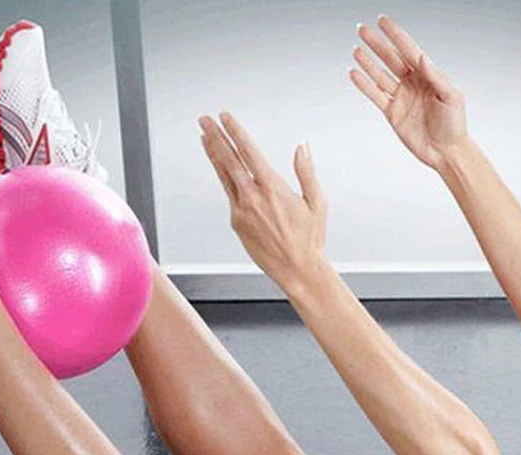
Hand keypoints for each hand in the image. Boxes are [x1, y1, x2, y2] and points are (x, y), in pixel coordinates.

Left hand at [198, 111, 327, 292]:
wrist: (298, 271)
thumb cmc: (309, 239)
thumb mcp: (316, 203)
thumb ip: (307, 172)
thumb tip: (302, 146)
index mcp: (273, 188)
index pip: (248, 152)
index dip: (235, 131)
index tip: (226, 117)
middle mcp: (254, 197)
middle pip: (229, 159)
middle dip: (215, 136)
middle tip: (204, 119)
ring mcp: (242, 211)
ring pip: (224, 175)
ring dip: (213, 153)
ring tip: (204, 136)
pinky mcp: (237, 223)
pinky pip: (228, 194)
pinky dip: (222, 176)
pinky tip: (220, 166)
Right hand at [351, 14, 468, 170]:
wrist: (447, 153)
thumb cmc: (454, 124)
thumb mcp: (450, 96)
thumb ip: (435, 75)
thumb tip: (421, 56)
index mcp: (428, 74)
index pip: (408, 49)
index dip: (395, 35)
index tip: (382, 20)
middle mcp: (412, 83)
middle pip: (391, 58)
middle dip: (377, 44)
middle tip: (362, 29)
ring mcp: (401, 98)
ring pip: (380, 75)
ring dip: (368, 62)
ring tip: (356, 49)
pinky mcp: (393, 113)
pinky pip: (375, 96)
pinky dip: (364, 85)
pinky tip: (354, 73)